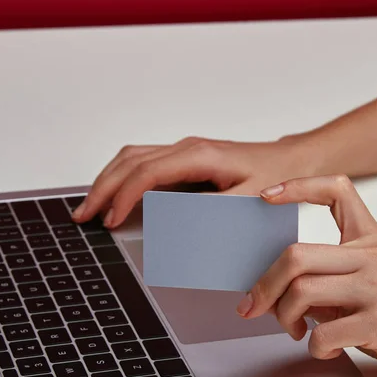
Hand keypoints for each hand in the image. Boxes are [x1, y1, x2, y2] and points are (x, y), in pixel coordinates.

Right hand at [72, 135, 318, 227]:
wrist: (292, 161)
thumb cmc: (276, 178)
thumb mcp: (248, 200)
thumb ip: (213, 212)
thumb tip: (176, 227)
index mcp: (199, 156)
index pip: (147, 172)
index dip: (123, 196)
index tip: (111, 220)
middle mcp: (186, 149)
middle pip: (130, 161)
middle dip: (103, 188)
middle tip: (83, 215)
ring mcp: (184, 152)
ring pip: (132, 158)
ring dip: (108, 181)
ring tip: (91, 206)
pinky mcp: (185, 160)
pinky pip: (144, 163)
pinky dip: (123, 178)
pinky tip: (116, 195)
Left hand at [238, 174, 376, 376]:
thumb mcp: (364, 284)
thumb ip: (325, 277)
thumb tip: (272, 286)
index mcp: (370, 239)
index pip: (337, 191)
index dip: (299, 186)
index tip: (266, 197)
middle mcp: (375, 256)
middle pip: (296, 256)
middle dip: (264, 286)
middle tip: (254, 306)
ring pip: (302, 292)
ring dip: (285, 318)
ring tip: (297, 330)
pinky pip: (322, 333)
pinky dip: (314, 346)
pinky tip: (327, 347)